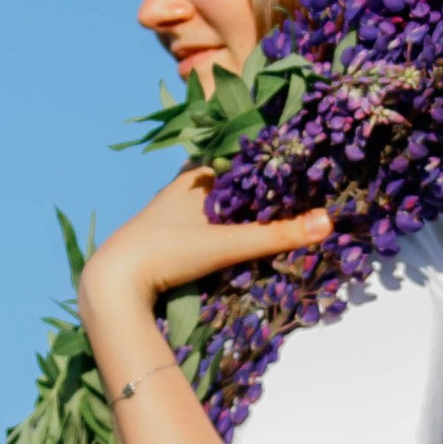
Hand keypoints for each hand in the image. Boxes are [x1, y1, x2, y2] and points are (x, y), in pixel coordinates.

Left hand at [78, 168, 332, 317]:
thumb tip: (328, 222)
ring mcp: (168, 215)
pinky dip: (218, 229)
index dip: (265, 163)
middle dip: (254, 189)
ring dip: (235, 211)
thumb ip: (276, 235)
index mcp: (195, 179)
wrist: (114, 282)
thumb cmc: (167, 252)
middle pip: (227, 184)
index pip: (238, 160)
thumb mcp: (227, 244)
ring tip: (269, 216)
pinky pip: (199, 226)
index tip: (295, 167)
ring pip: (211, 206)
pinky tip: (230, 241)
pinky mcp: (162, 239)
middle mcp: (181, 191)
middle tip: (291, 194)